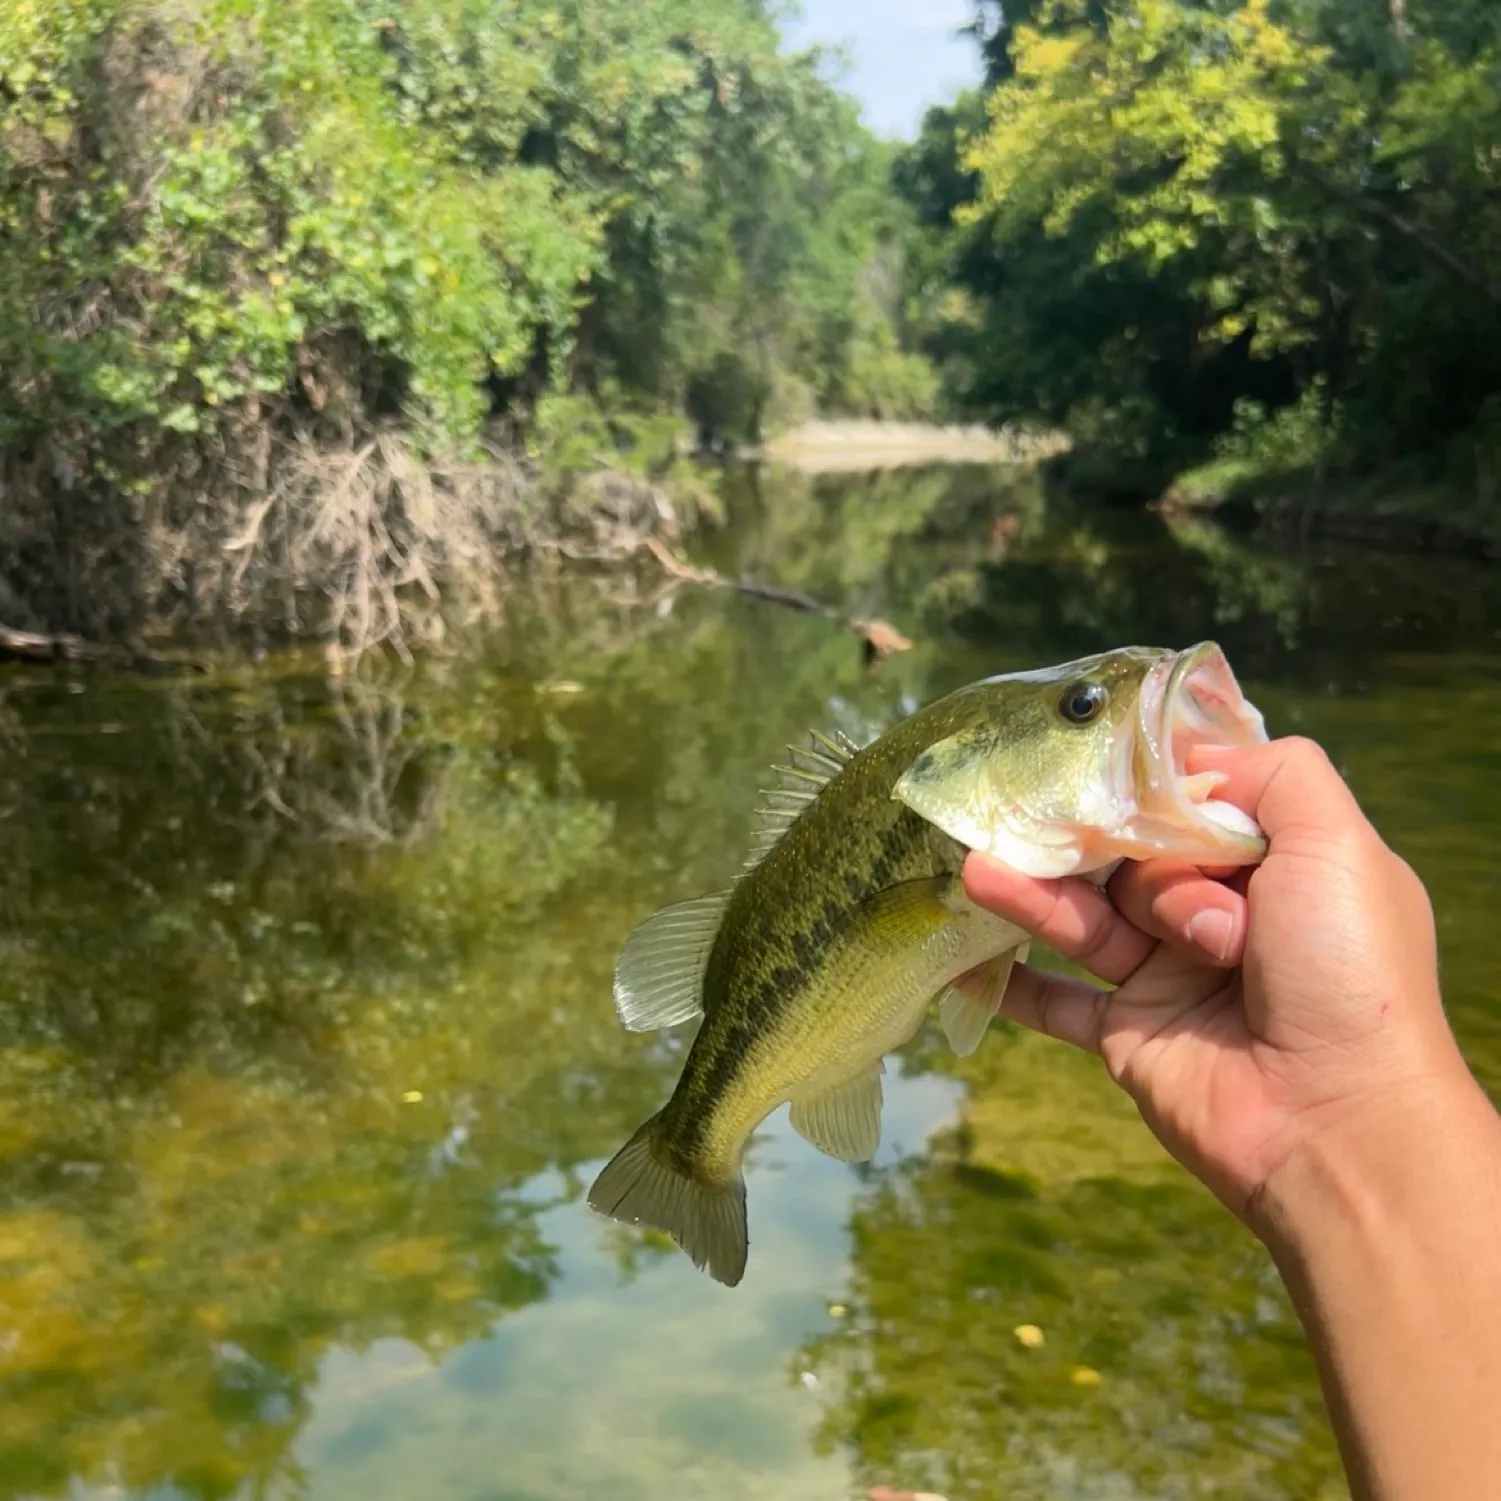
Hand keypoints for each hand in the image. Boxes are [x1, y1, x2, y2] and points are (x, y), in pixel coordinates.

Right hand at [962, 735, 1475, 1226]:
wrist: (1334, 1122)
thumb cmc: (1344, 969)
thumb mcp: (1336, 843)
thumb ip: (1274, 774)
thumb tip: (1192, 757)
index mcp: (1277, 868)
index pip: (1196, 804)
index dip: (1150, 784)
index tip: (1094, 757)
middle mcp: (1222, 916)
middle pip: (1133, 856)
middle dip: (1093, 837)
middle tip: (1027, 811)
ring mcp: (1170, 976)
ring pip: (1085, 916)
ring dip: (1032, 890)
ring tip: (975, 868)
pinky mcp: (1128, 1034)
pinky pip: (1057, 1000)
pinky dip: (1011, 981)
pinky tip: (960, 959)